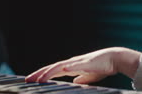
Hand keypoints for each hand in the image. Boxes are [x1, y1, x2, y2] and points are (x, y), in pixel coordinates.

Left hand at [25, 47, 140, 83]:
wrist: (115, 58)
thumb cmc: (103, 66)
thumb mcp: (90, 75)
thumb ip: (82, 78)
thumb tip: (75, 81)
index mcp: (72, 66)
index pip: (53, 70)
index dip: (42, 75)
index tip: (32, 80)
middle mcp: (72, 62)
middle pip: (52, 68)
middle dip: (39, 74)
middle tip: (27, 80)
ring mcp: (77, 62)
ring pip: (58, 66)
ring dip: (48, 73)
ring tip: (38, 79)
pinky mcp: (85, 63)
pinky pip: (73, 65)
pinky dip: (65, 67)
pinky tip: (59, 70)